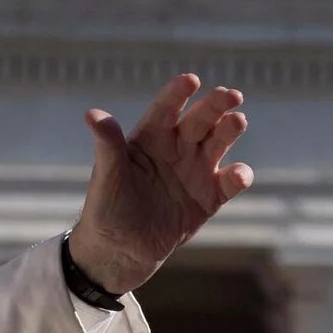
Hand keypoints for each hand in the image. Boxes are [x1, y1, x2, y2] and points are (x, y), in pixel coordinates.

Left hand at [67, 73, 254, 295]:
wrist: (119, 252)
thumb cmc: (107, 209)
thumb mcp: (107, 175)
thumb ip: (107, 144)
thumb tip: (92, 114)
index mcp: (151, 137)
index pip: (167, 108)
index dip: (178, 93)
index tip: (191, 80)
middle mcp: (176, 149)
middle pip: (200, 119)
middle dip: (216, 105)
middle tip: (231, 95)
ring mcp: (195, 172)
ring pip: (219, 143)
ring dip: (230, 131)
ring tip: (238, 122)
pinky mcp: (208, 198)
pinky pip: (229, 183)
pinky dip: (239, 177)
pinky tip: (240, 174)